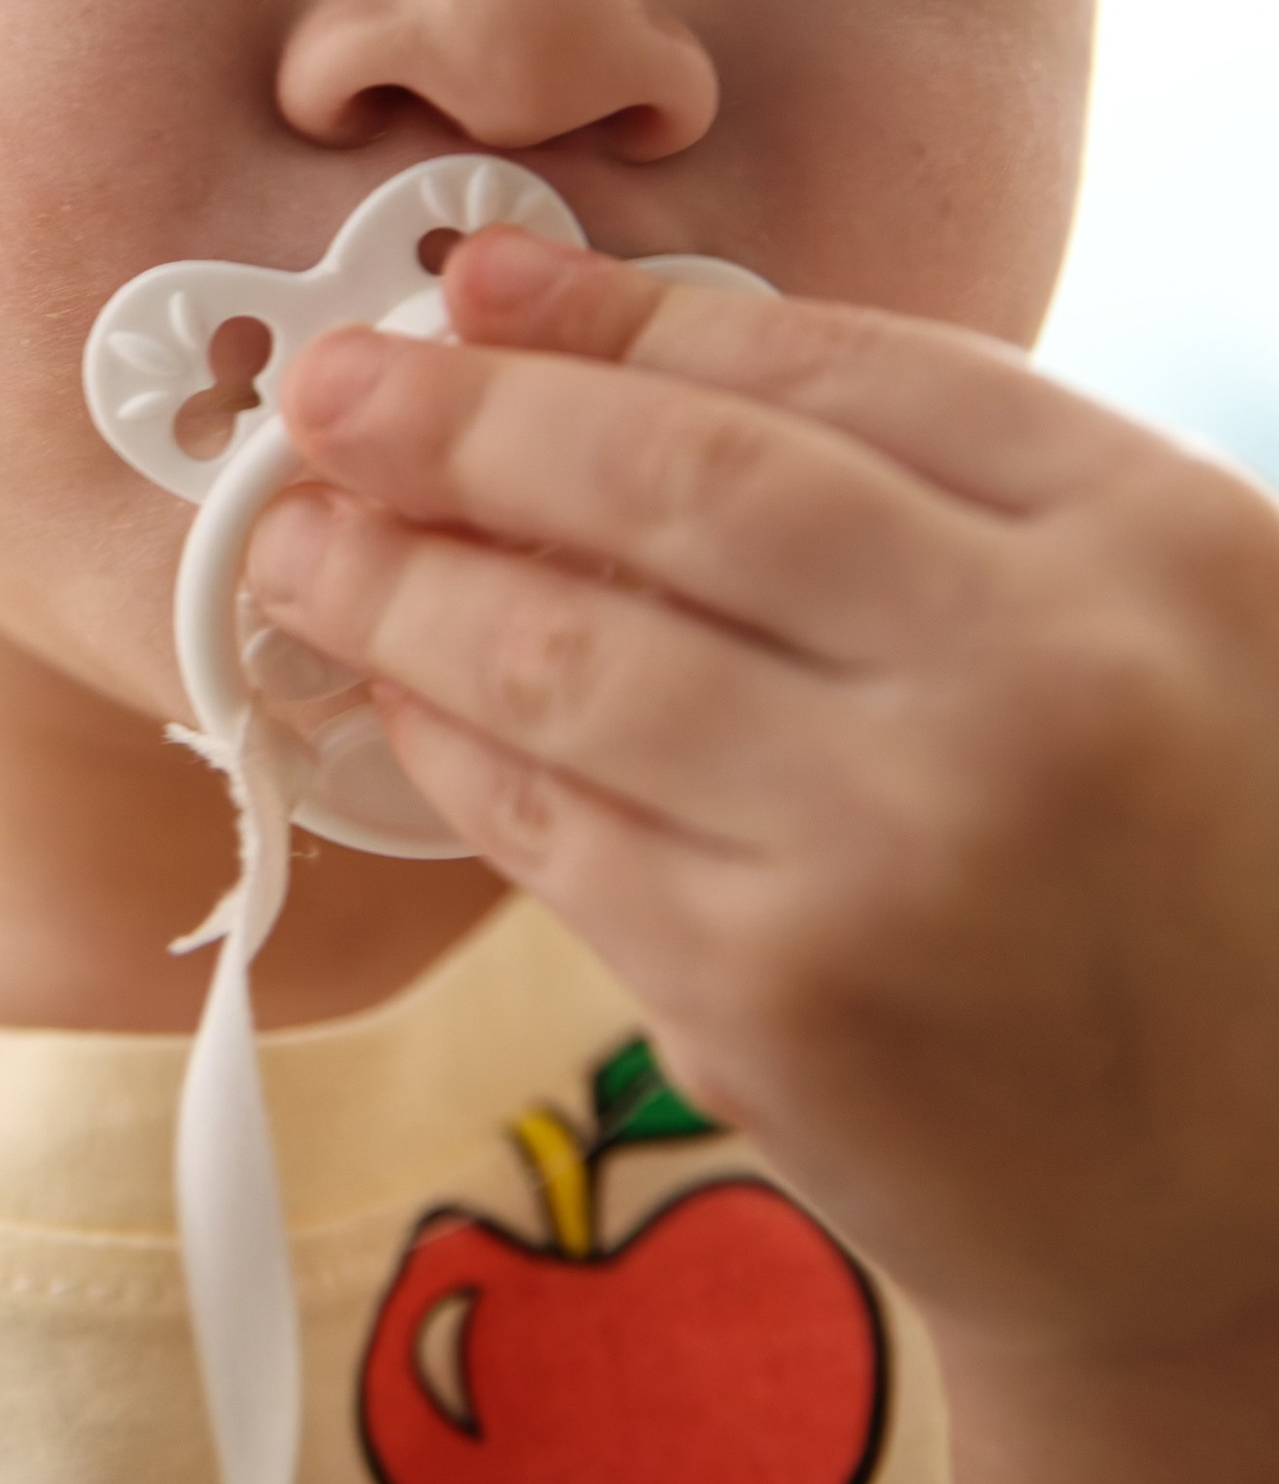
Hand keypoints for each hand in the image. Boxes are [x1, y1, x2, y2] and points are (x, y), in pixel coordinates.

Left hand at [245, 224, 1278, 1372]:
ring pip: (575, 657)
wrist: (1237, 1196)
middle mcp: (1039, 672)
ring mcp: (903, 842)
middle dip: (469, 421)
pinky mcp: (785, 995)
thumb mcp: (1137, 620)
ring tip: (297, 541)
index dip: (623, 317)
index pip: (835, 364)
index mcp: (1151, 536)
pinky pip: (556, 826)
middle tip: (332, 389)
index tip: (477, 287)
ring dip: (400, 584)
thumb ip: (917, 478)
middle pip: (682, 484)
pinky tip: (385, 697)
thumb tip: (565, 322)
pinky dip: (444, 745)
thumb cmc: (1169, 868)